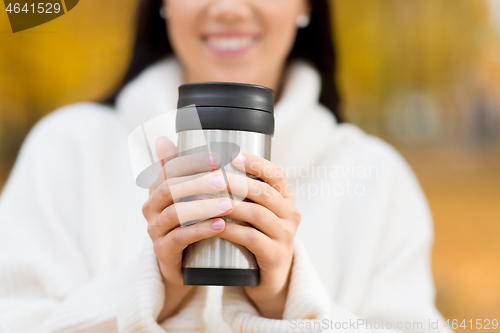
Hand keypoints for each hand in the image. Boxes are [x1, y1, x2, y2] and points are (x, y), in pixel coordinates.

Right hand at [142, 137, 234, 321]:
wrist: (183, 267)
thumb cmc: (187, 225)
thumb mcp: (184, 197)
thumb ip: (180, 171)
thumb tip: (163, 139)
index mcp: (157, 190)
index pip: (169, 170)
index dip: (191, 162)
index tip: (217, 158)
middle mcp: (151, 209)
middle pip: (170, 189)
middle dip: (198, 182)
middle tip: (224, 179)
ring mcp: (155, 231)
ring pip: (175, 214)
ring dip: (203, 207)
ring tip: (228, 203)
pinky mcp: (163, 251)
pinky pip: (180, 238)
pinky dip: (201, 229)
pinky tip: (221, 225)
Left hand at [218, 153, 300, 318]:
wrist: (269, 278)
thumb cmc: (255, 238)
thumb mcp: (254, 213)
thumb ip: (241, 192)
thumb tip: (209, 165)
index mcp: (286, 199)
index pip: (276, 174)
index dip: (256, 163)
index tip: (233, 155)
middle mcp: (290, 214)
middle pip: (263, 192)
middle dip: (236, 182)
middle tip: (211, 177)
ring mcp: (285, 235)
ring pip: (257, 214)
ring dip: (230, 205)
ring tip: (207, 200)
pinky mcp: (275, 255)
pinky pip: (251, 238)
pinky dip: (231, 230)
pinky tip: (215, 225)